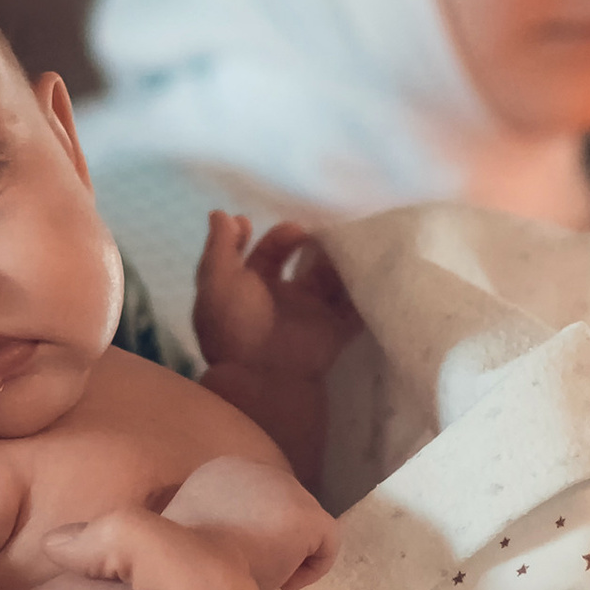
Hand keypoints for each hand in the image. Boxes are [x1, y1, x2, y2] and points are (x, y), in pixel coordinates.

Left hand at [193, 213, 358, 383]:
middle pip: (301, 262)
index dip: (268, 236)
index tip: (261, 223)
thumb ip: (219, 247)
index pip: (263, 255)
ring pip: (332, 280)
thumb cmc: (234, 326)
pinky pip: (356, 309)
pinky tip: (372, 264)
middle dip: (306, 242)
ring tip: (343, 240)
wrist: (262, 377)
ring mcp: (310, 316)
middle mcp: (282, 301)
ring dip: (339, 259)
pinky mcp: (334, 332)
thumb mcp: (216, 282)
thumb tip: (220, 212)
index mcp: (251, 290)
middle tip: (307, 232)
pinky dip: (366, 291)